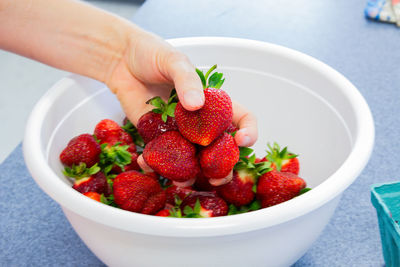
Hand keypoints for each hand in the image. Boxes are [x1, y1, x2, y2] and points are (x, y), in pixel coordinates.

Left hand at [106, 31, 257, 185]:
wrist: (122, 61)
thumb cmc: (153, 54)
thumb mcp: (174, 61)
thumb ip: (187, 80)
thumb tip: (196, 104)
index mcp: (213, 102)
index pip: (241, 119)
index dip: (248, 132)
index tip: (242, 141)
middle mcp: (200, 121)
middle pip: (219, 149)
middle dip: (222, 167)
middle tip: (218, 178)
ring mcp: (179, 132)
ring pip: (192, 159)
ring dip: (190, 175)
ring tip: (182, 182)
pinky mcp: (157, 137)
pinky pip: (161, 157)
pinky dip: (155, 165)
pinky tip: (146, 163)